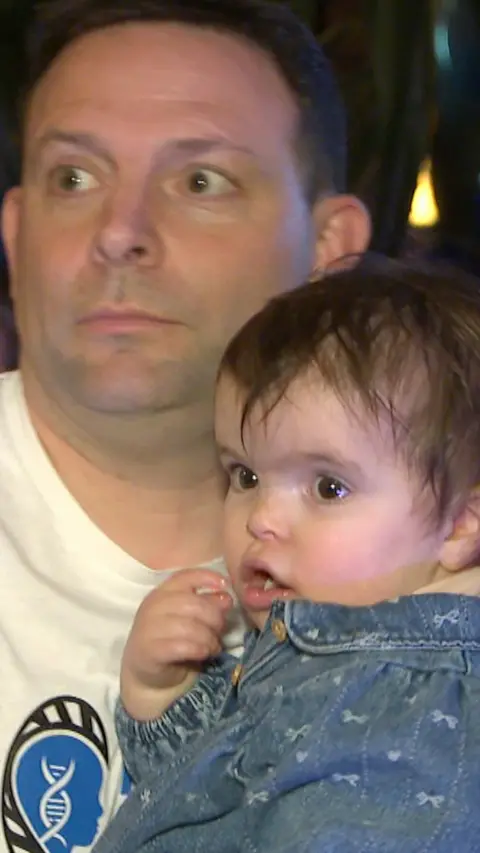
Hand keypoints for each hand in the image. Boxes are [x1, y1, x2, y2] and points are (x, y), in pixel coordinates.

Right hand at [121, 568, 232, 720]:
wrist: (147, 672)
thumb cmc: (173, 640)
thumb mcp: (191, 619)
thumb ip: (207, 605)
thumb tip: (226, 597)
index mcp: (163, 593)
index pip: (185, 577)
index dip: (207, 578)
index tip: (226, 585)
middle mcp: (152, 606)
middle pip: (193, 603)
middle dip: (214, 617)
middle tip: (220, 630)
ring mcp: (148, 628)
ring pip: (189, 626)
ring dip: (209, 638)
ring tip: (214, 646)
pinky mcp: (150, 651)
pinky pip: (182, 646)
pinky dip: (199, 649)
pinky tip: (204, 653)